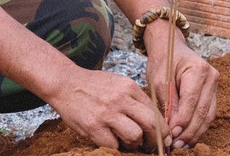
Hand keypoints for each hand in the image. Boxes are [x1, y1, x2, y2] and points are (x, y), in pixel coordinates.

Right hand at [46, 67, 168, 150]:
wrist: (65, 83)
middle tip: (153, 146)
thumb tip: (154, 121)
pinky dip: (115, 146)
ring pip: (134, 136)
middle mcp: (120, 99)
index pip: (155, 111)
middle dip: (156, 140)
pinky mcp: (93, 127)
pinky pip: (113, 145)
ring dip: (134, 144)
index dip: (163, 128)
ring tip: (129, 142)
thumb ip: (134, 99)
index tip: (164, 138)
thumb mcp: (118, 83)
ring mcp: (106, 113)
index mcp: (129, 87)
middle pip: (151, 124)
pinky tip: (111, 140)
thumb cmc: (93, 86)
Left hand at [145, 31, 218, 148]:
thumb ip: (168, 103)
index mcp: (198, 69)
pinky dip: (198, 128)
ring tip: (181, 145)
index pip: (192, 101)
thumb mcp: (159, 80)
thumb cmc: (163, 60)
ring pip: (208, 116)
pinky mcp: (213, 93)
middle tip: (175, 145)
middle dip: (189, 131)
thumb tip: (172, 128)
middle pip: (202, 111)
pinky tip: (187, 138)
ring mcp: (215, 85)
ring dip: (195, 133)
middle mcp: (212, 77)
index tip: (172, 134)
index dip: (182, 120)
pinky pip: (208, 114)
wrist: (170, 46)